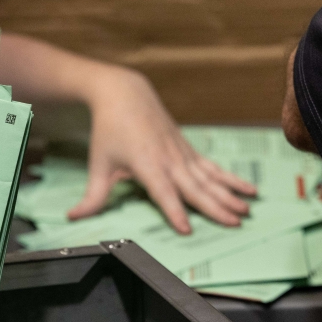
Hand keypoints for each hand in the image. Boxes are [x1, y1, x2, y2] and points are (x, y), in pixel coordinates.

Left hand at [70, 67, 257, 233]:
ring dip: (229, 194)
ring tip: (246, 210)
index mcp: (146, 165)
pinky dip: (231, 178)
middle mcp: (169, 160)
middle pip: (195, 188)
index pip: (163, 193)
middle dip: (215, 206)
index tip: (187, 229)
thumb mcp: (98, 165)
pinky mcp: (188, 150)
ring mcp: (182, 154)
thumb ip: (92, 196)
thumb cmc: (108, 130)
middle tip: (235, 222)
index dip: (174, 211)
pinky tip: (248, 189)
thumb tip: (73, 217)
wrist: (124, 93)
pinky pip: (213, 167)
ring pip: (210, 178)